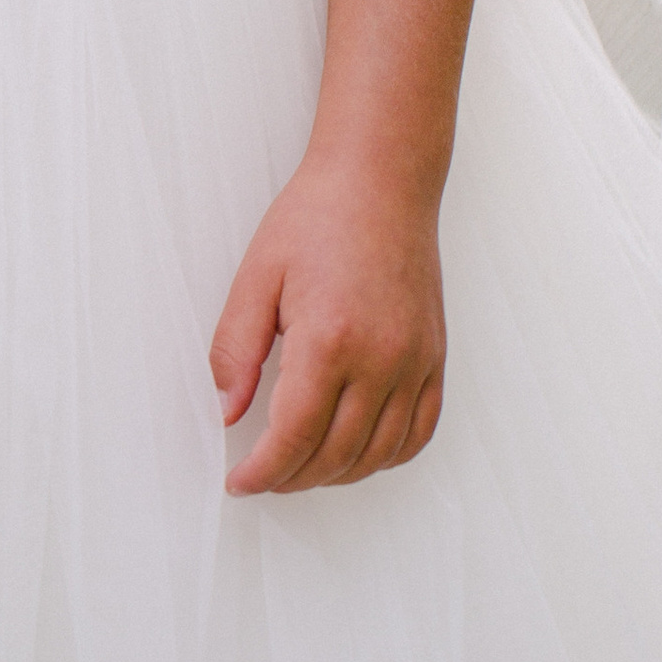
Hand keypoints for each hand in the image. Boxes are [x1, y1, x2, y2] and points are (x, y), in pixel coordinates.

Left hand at [211, 152, 446, 495]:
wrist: (381, 179)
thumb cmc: (318, 216)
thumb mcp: (256, 276)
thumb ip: (236, 351)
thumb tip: (227, 412)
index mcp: (329, 339)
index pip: (295, 437)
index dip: (263, 472)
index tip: (241, 483)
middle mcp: (381, 359)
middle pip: (336, 455)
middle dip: (292, 478)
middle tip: (263, 476)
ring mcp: (415, 361)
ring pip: (379, 454)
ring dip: (337, 475)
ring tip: (302, 468)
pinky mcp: (434, 357)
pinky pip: (419, 432)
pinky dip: (386, 456)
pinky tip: (357, 452)